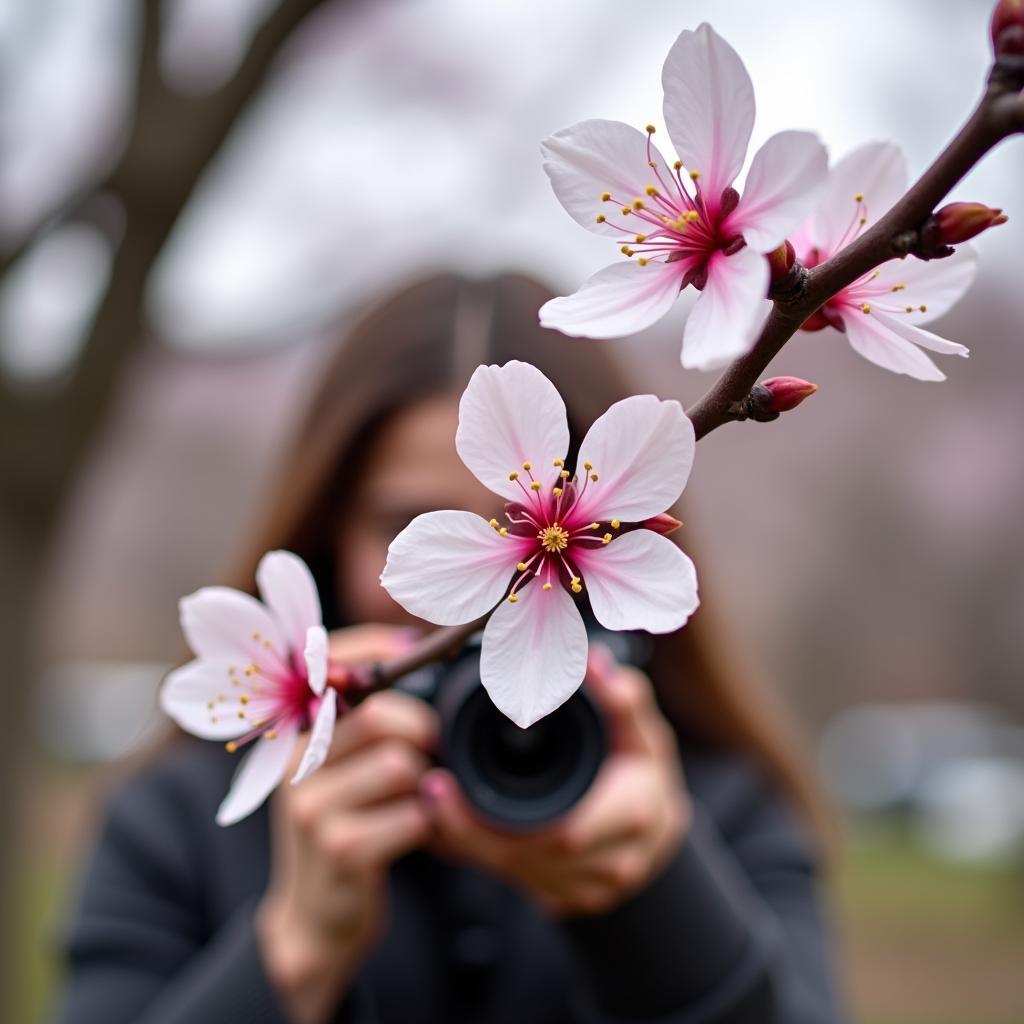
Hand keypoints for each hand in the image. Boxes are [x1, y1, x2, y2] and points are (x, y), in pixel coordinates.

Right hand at [257, 625, 437, 1023]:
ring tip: (419, 797)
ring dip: (426, 782)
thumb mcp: (339, 769)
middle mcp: (294, 764)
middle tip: (433, 748)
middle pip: (379, 714)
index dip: (378, 648)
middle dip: (421, 728)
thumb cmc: (345, 826)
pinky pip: (412, 815)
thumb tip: (409, 643)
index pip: (330, 665)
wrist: (317, 918)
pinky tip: (415, 830)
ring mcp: (312, 808)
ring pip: (400, 764)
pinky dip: (427, 822)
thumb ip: (359, 716)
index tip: (415, 646)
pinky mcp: (340, 848)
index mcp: (295, 736)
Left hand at [421, 646, 690, 916]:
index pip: (559, 831)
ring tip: (433, 801)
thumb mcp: (642, 728)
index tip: (452, 784)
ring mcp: (586, 887)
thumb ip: (622, 695)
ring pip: (512, 874)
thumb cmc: (643, 769)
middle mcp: (610, 861)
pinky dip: (479, 856)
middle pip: (524, 858)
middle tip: (432, 788)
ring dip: (468, 843)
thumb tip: (595, 663)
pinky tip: (450, 826)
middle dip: (470, 829)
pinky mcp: (564, 897)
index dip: (498, 817)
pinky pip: (512, 881)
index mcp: (630, 814)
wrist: (655, 825)